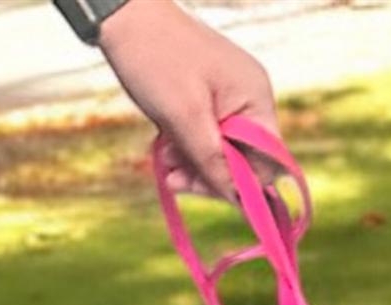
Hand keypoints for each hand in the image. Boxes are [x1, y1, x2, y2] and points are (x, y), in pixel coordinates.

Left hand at [98, 0, 279, 203]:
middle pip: (244, 158)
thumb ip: (213, 162)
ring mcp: (229, 96)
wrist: (122, 14)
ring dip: (194, 164)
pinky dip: (188, 147)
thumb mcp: (184, 117)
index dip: (243, 184)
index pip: (268, 160)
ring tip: (165, 164)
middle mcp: (250, 97)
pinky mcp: (209, 96)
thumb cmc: (155, 58)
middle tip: (176, 181)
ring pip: (222, 150)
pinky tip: (166, 150)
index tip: (206, 190)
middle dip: (211, 174)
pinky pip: (208, 134)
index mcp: (256, 97)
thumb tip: (238, 200)